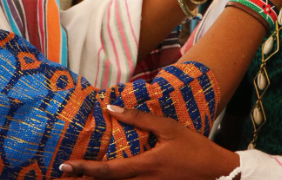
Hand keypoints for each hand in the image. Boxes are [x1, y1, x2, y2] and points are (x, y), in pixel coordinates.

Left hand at [60, 106, 238, 179]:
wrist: (219, 175)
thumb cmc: (195, 149)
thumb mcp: (169, 128)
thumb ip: (139, 118)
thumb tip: (112, 108)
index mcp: (144, 167)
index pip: (106, 172)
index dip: (83, 170)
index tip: (64, 167)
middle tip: (61, 177)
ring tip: (77, 178)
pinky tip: (104, 178)